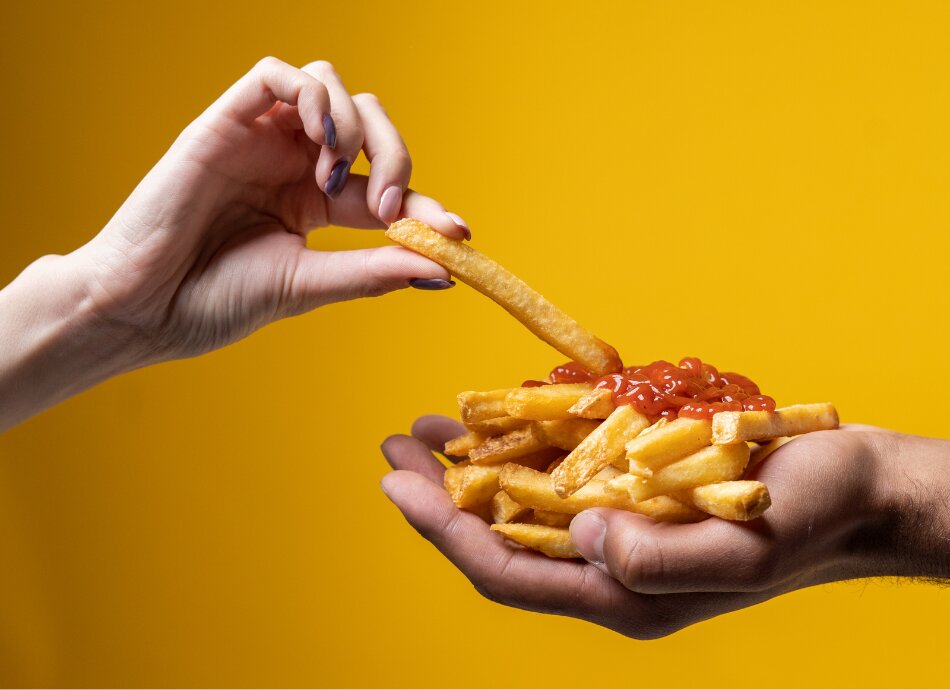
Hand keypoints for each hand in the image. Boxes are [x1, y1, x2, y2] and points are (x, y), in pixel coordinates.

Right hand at [67, 56, 466, 362]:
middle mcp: (292, 164)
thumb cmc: (215, 301)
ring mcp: (262, 139)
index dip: (426, 204)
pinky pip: (280, 75)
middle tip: (388, 205)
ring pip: (332, 86)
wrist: (145, 308)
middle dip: (396, 156)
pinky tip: (319, 144)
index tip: (459, 234)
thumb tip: (444, 269)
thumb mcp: (308, 284)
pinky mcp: (227, 120)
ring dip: (354, 127)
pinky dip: (313, 97)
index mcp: (312, 204)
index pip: (384, 187)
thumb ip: (373, 270)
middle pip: (369, 122)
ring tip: (335, 179)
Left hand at [380, 416, 949, 637]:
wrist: (854, 490)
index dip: (445, 531)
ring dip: (472, 466)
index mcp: (622, 594)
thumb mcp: (746, 546)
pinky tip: (495, 419)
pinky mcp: (632, 491)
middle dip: (440, 496)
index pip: (508, 571)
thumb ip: (660, 559)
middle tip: (393, 449)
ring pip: (522, 504)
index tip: (397, 485)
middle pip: (499, 537)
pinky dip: (521, 446)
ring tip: (428, 430)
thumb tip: (581, 536)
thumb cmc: (811, 517)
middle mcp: (608, 566)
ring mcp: (617, 529)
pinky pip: (560, 474)